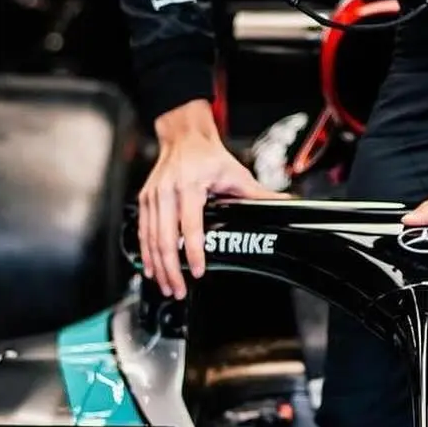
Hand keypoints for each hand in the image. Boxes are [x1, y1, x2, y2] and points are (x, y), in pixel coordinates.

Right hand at [139, 100, 280, 298]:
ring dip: (158, 266)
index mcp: (190, 185)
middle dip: (172, 268)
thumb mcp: (236, 173)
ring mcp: (153, 196)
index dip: (193, 250)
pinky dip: (146, 253)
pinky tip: (152, 268)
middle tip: (179, 289)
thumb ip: (259, 194)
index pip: (191, 225)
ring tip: (167, 285)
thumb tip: (284, 204)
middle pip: (165, 238)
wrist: (184, 137)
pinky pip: (143, 231)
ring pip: (151, 238)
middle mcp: (167, 191)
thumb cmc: (208, 155)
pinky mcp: (145, 200)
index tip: (198, 270)